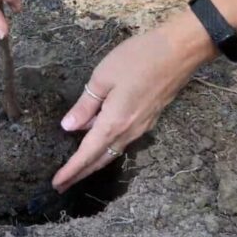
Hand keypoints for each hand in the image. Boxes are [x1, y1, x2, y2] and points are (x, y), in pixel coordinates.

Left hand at [52, 12, 216, 192]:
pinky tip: (98, 142)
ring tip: (77, 170)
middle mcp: (129, 131)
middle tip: (62, 185)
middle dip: (80, 174)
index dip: (71, 170)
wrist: (180, 51)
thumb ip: (85, 105)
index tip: (56, 184)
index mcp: (114, 122)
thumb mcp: (103, 78)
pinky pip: (123, 141)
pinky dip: (108, 149)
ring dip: (94, 163)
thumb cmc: (138, 58)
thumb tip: (68, 127)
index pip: (87, 154)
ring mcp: (142, 127)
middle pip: (101, 160)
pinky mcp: (149, 118)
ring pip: (113, 152)